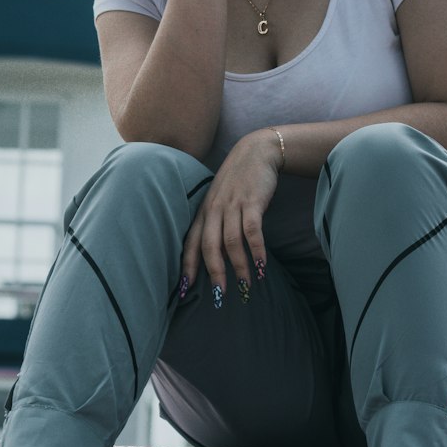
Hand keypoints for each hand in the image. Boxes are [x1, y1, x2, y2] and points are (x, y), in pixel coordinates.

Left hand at [181, 131, 280, 304]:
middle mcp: (214, 210)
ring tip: (245, 286)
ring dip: (239, 267)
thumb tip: (216, 252)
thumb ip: (215, 221)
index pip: (190, 243)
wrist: (256, 151)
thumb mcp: (220, 198)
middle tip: (219, 295)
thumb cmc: (238, 179)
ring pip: (231, 242)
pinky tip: (261, 266)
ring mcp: (233, 205)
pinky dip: (256, 251)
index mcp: (204, 211)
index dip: (187, 267)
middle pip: (208, 246)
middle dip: (213, 273)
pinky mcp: (252, 202)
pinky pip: (252, 231)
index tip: (185, 289)